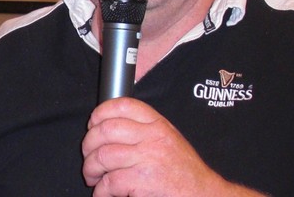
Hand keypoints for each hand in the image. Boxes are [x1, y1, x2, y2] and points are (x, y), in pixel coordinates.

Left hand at [82, 97, 265, 196]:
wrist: (204, 195)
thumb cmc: (184, 171)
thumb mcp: (168, 139)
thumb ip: (143, 130)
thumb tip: (106, 127)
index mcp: (157, 124)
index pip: (122, 105)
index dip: (100, 113)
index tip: (92, 124)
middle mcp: (152, 137)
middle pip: (105, 130)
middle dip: (88, 145)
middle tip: (88, 157)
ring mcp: (148, 158)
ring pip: (102, 156)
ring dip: (90, 169)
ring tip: (92, 177)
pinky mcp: (143, 181)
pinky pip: (109, 182)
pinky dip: (100, 191)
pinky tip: (102, 193)